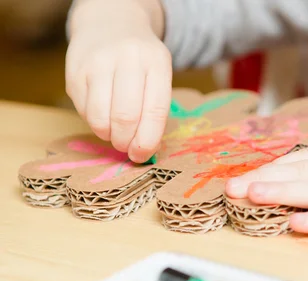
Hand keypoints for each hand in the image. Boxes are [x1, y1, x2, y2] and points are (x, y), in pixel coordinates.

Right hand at [66, 4, 171, 162]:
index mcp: (156, 63)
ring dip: (108, 135)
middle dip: (126, 142)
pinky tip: (102, 114)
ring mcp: (98, 63)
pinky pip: (84, 111)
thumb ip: (155, 111)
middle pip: (126, 117)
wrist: (112, 24)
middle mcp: (127, 59)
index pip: (155, 111)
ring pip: (101, 117)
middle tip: (127, 147)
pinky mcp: (75, 71)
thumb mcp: (158, 76)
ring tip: (114, 133)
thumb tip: (143, 151)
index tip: (143, 155)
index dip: (148, 140)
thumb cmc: (141, 61)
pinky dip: (94, 122)